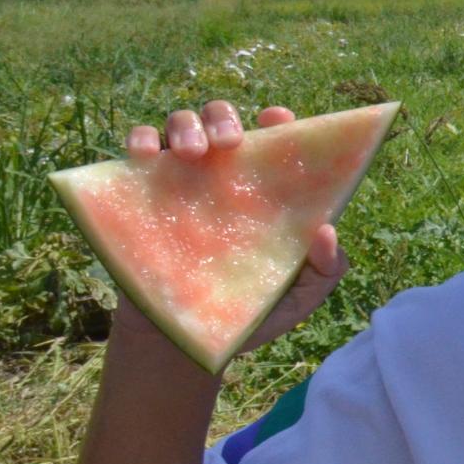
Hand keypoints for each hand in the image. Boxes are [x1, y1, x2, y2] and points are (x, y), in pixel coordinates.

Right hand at [113, 101, 346, 363]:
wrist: (183, 345)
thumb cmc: (250, 314)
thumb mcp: (299, 297)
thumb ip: (325, 269)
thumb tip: (327, 231)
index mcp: (264, 190)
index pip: (272, 141)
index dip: (277, 121)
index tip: (275, 118)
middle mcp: (223, 177)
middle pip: (220, 120)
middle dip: (223, 118)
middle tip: (229, 143)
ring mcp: (180, 181)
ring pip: (179, 125)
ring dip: (184, 126)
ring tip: (191, 153)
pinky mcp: (140, 194)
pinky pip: (137, 150)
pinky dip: (139, 140)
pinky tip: (146, 156)